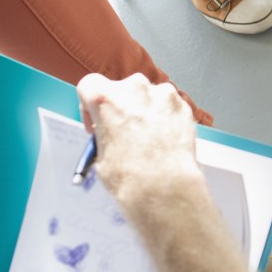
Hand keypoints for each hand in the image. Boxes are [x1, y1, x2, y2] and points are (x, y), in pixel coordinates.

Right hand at [77, 73, 200, 203]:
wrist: (163, 185)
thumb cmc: (130, 175)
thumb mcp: (100, 152)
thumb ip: (104, 131)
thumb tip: (111, 130)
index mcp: (105, 98)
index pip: (89, 85)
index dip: (89, 105)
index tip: (96, 120)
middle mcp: (134, 88)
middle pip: (122, 89)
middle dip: (121, 107)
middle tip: (123, 131)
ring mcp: (162, 94)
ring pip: (148, 96)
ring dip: (145, 111)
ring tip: (147, 140)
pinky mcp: (182, 104)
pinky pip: (168, 106)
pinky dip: (164, 118)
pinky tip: (163, 140)